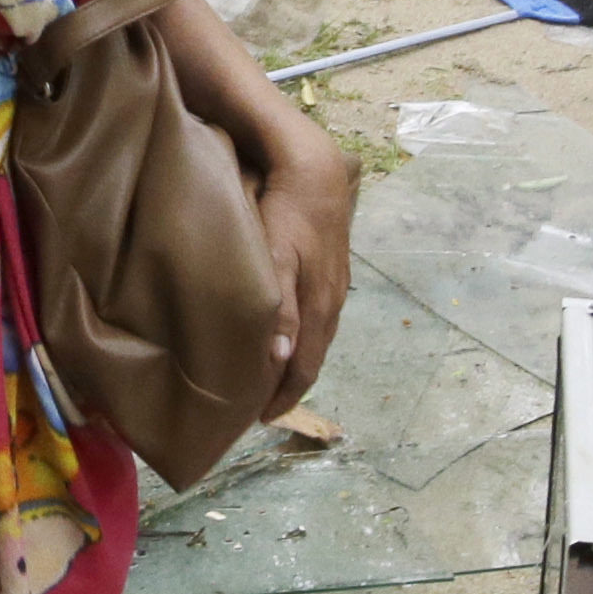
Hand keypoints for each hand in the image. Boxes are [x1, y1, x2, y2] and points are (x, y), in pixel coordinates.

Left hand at [248, 128, 357, 418]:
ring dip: (295, 365)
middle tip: (258, 408)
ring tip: (269, 381)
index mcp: (319, 308)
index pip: (303, 368)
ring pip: (316, 340)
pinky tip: (286, 338)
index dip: (284, 397)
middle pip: (312, 359)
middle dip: (288, 388)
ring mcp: (334, 289)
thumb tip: (280, 358)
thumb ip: (279, 308)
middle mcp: (332, 304)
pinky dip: (300, 340)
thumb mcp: (277, 258)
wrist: (317, 173)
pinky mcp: (330, 273)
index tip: (259, 420)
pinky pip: (316, 320)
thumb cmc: (288, 214)